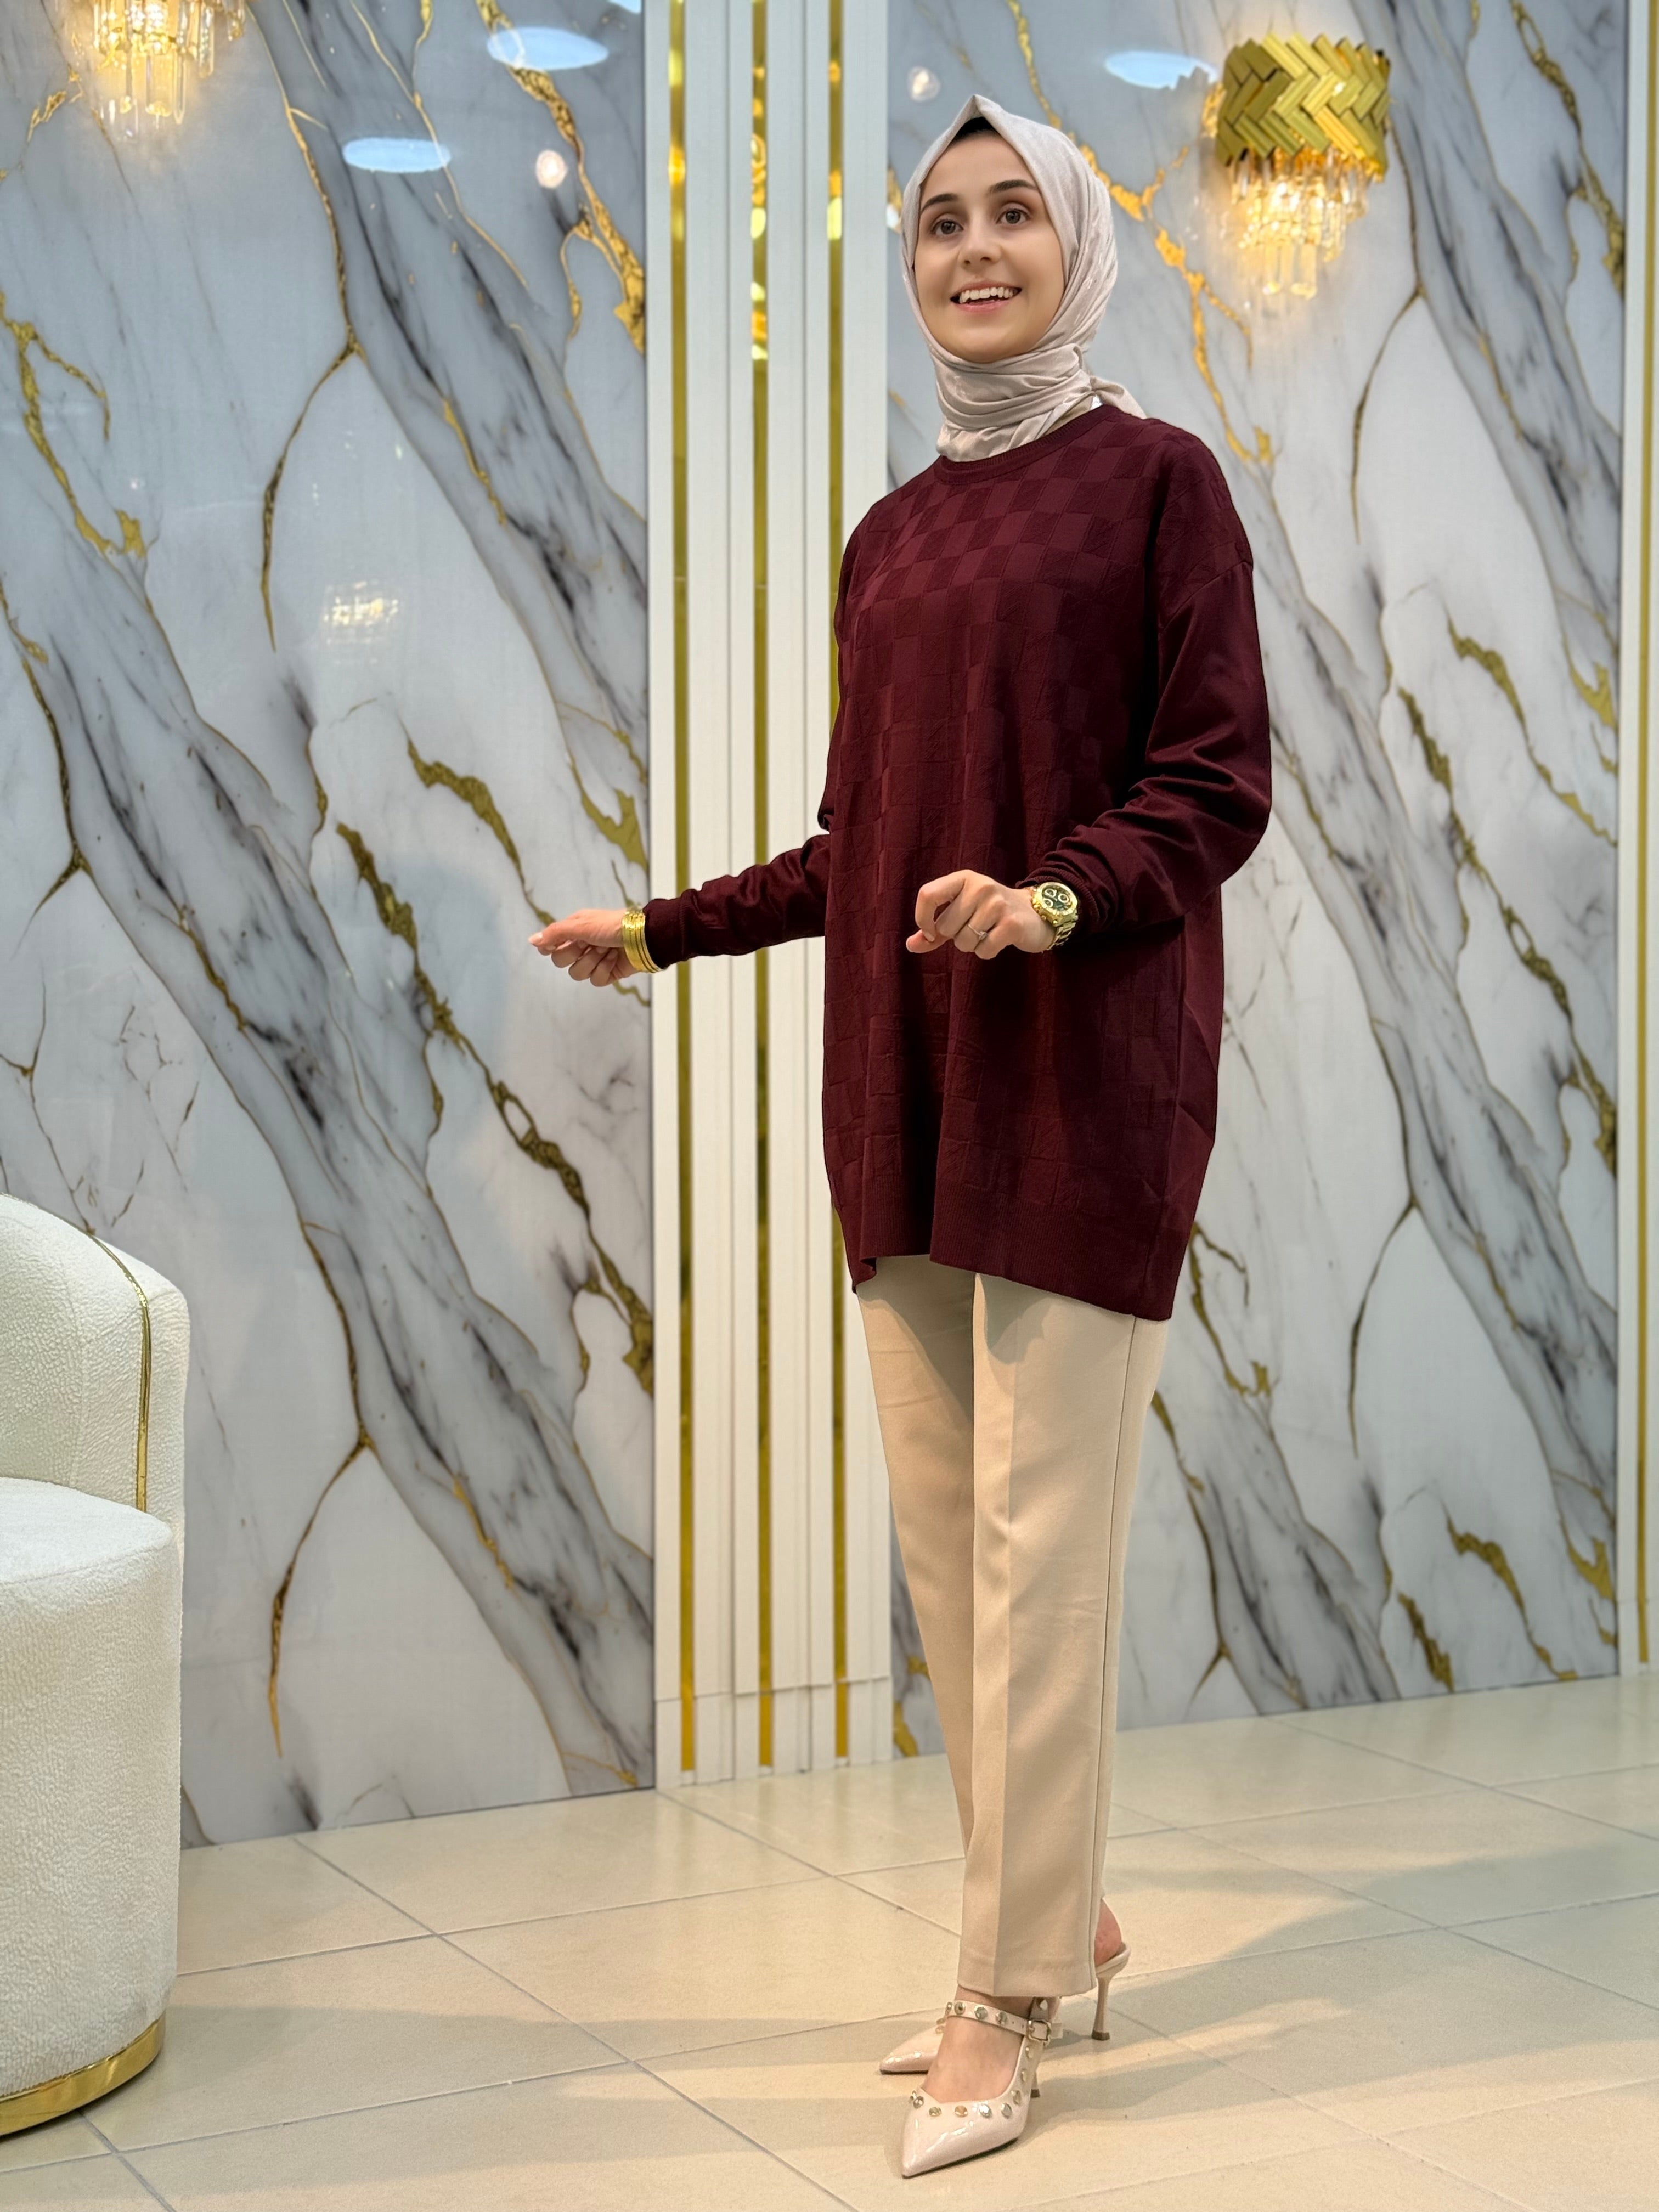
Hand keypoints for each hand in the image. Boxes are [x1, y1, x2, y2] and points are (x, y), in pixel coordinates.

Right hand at [529, 907, 634, 987]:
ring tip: (607, 950)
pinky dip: (605, 969)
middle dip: (576, 953)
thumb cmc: (613, 925)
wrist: (643, 937)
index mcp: (574, 930)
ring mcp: (594, 961)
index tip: (561, 944)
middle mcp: (582, 945)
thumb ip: (555, 933)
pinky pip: (595, 981)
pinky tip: (615, 958)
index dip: (552, 948)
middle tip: (590, 944)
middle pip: (560, 962)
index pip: (551, 945)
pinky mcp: (607, 974)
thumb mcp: (581, 925)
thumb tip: (531, 941)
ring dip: (593, 961)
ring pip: (577, 974)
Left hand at [908, 870, 1056, 958]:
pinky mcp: (1011, 924)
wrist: (1035, 913)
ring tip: (988, 932)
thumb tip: (910, 945)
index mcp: (964, 879)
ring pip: (964, 942)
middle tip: (975, 928)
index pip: (927, 894)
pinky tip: (998, 940)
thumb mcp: (961, 914)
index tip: (932, 932)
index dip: (923, 919)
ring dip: (972, 946)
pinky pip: (983, 951)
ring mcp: (997, 904)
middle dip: (955, 937)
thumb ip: (934, 929)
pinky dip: (987, 952)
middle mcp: (981, 886)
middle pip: (945, 927)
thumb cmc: (990, 914)